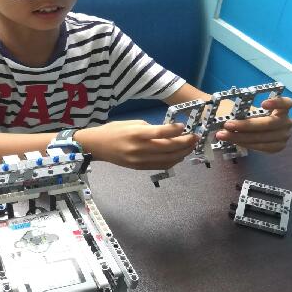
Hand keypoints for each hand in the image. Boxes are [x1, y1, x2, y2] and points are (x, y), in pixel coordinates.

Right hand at [76, 120, 197, 169]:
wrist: (96, 146)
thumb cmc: (114, 130)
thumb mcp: (132, 122)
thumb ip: (150, 128)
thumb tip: (168, 132)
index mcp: (137, 133)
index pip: (161, 133)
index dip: (176, 130)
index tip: (184, 126)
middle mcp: (139, 148)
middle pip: (168, 147)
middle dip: (184, 142)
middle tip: (194, 137)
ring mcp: (140, 160)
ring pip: (167, 159)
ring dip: (182, 153)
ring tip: (190, 147)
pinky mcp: (139, 168)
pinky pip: (161, 166)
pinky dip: (173, 161)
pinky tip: (179, 156)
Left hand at [215, 96, 291, 152]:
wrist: (256, 130)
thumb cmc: (249, 115)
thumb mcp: (246, 110)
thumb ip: (240, 110)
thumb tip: (219, 112)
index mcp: (282, 108)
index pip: (286, 103)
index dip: (276, 103)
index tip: (262, 104)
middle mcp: (286, 122)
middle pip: (268, 124)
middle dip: (245, 125)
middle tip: (227, 125)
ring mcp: (283, 135)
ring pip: (262, 138)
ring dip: (240, 137)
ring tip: (223, 135)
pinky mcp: (277, 147)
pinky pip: (261, 147)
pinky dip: (246, 144)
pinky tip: (233, 141)